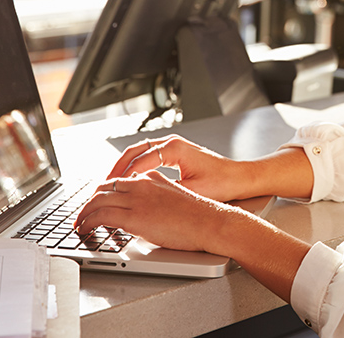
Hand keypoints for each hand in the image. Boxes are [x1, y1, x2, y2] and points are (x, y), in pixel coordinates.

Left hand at [73, 172, 234, 252]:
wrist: (210, 221)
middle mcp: (142, 184)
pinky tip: (84, 228)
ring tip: (79, 223)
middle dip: (89, 201)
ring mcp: (137, 199)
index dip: (103, 192)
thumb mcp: (175, 197)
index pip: (119, 180)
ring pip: (98, 200)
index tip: (97, 202)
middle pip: (104, 187)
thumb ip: (156, 198)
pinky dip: (87, 221)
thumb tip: (145, 211)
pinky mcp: (134, 216)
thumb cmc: (199, 215)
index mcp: (152, 177)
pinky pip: (100, 216)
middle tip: (83, 213)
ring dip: (84, 212)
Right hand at [106, 135, 250, 202]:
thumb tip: (144, 200)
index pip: (139, 160)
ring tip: (110, 184)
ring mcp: (173, 146)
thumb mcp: (192, 191)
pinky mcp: (175, 153)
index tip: (108, 190)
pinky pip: (148, 156)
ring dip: (124, 167)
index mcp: (175, 149)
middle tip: (102, 187)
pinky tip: (129, 181)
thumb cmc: (222, 184)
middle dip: (116, 169)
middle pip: (134, 152)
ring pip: (139, 152)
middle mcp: (172, 143)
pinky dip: (135, 167)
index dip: (122, 177)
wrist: (241, 178)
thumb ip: (166, 192)